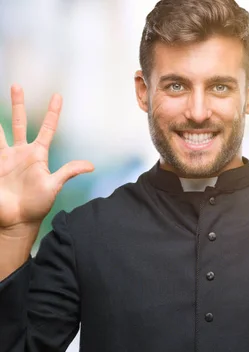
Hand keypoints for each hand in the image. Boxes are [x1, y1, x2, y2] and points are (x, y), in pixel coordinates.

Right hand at [0, 85, 93, 230]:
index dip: (52, 113)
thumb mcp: (54, 186)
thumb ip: (69, 172)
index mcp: (38, 155)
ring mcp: (5, 158)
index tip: (57, 96)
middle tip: (17, 85)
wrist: (16, 220)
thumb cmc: (36, 205)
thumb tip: (91, 166)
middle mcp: (21, 152)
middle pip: (19, 122)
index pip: (47, 128)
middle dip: (18, 104)